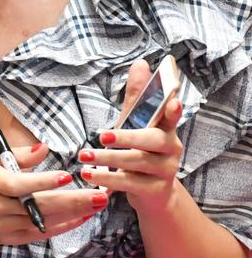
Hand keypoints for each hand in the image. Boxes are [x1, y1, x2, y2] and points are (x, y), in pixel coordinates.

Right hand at [0, 143, 99, 244]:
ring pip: (43, 221)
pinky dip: (63, 227)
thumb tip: (44, 148)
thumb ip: (18, 155)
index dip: (43, 182)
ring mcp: (3, 226)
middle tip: (99, 195)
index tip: (66, 176)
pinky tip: (81, 218)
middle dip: (71, 201)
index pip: (19, 185)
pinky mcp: (10, 239)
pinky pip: (41, 234)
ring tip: (97, 204)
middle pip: (37, 206)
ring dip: (73, 214)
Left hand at [76, 59, 183, 216]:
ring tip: (83, 157)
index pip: (171, 117)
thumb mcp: (135, 122)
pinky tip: (89, 176)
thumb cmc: (139, 151)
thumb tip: (141, 63)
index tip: (173, 102)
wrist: (152, 194)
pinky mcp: (155, 190)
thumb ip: (138, 96)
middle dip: (126, 137)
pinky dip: (107, 180)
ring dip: (107, 160)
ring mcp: (165, 171)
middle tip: (101, 136)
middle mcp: (170, 149)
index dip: (173, 111)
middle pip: (151, 140)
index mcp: (166, 129)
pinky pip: (129, 183)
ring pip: (136, 163)